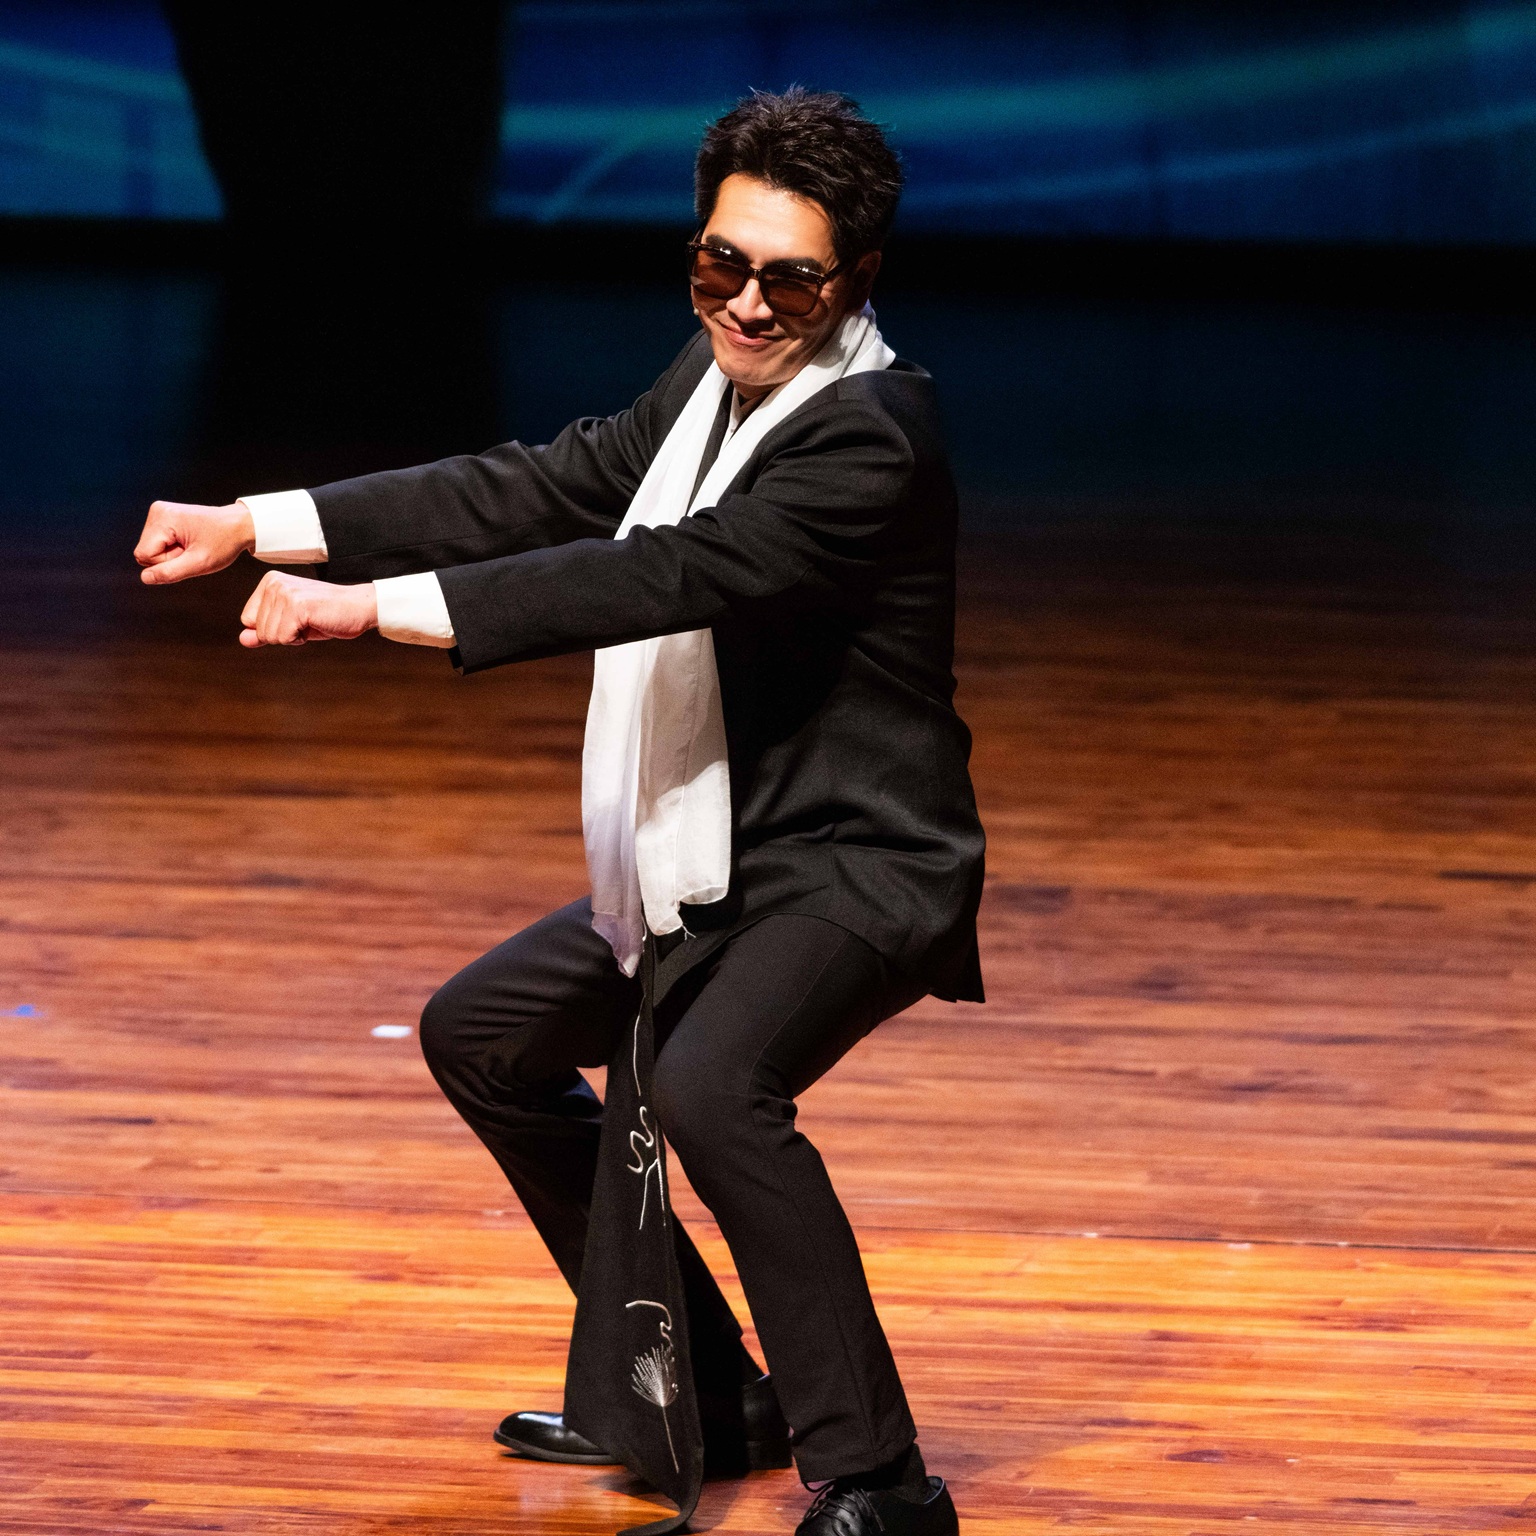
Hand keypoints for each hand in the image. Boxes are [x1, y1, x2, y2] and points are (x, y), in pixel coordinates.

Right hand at [135, 500, 253, 583]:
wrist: (239, 525)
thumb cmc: (224, 542)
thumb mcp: (199, 563)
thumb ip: (170, 572)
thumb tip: (145, 578)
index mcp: (162, 518)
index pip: (144, 556)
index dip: (166, 563)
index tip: (188, 554)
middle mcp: (157, 511)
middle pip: (146, 551)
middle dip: (169, 558)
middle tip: (193, 550)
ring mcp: (160, 513)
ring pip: (152, 548)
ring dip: (173, 553)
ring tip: (193, 545)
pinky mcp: (164, 517)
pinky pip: (159, 543)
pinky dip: (174, 547)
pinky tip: (190, 541)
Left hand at [239, 571, 377, 647]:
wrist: (360, 608)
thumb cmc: (327, 615)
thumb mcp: (291, 623)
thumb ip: (265, 630)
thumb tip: (243, 639)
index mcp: (270, 582)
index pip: (248, 619)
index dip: (273, 629)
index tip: (295, 619)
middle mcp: (274, 583)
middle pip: (259, 630)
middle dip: (283, 635)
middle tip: (307, 621)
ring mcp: (285, 593)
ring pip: (270, 636)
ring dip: (293, 637)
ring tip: (312, 621)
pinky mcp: (297, 606)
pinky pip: (284, 638)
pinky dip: (300, 639)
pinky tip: (315, 624)